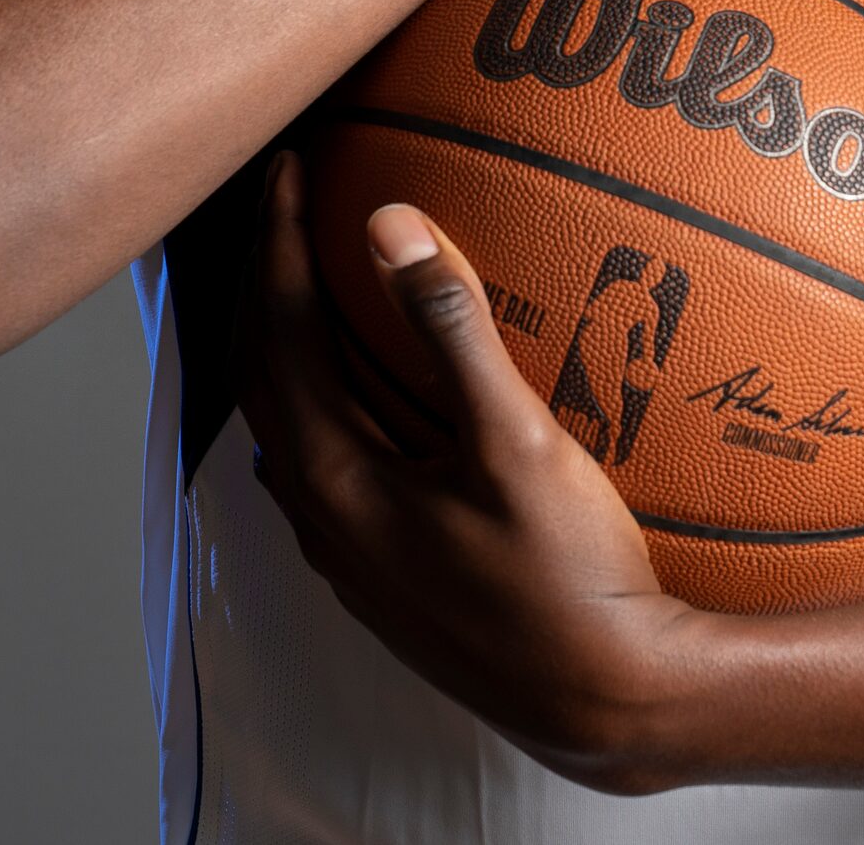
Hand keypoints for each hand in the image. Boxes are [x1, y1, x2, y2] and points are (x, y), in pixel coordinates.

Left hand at [236, 151, 707, 792]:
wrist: (604, 698)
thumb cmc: (566, 577)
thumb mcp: (516, 443)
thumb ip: (449, 330)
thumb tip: (387, 222)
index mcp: (333, 475)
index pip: (277, 328)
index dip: (276, 238)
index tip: (287, 165)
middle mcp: (318, 513)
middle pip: (260, 369)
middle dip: (264, 279)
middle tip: (284, 201)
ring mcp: (344, 551)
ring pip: (283, 418)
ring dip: (283, 339)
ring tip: (306, 276)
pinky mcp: (378, 572)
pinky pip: (319, 459)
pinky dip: (318, 396)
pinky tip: (350, 391)